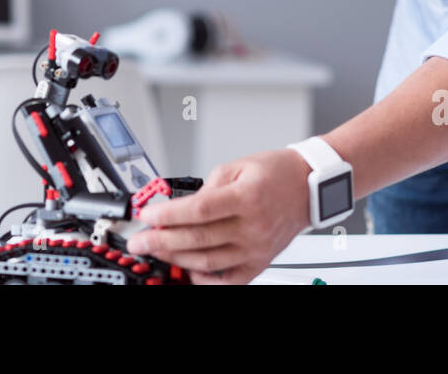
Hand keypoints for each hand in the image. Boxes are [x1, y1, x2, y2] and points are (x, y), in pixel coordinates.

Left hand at [126, 148, 312, 284]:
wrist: (308, 186)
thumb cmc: (276, 173)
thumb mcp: (237, 166)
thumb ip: (207, 187)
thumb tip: (179, 206)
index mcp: (246, 197)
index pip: (199, 210)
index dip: (168, 215)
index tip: (147, 216)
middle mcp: (252, 226)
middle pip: (198, 239)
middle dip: (161, 241)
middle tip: (139, 241)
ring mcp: (256, 248)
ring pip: (208, 262)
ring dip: (176, 258)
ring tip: (156, 251)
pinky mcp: (259, 262)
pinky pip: (229, 280)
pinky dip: (206, 280)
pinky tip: (189, 271)